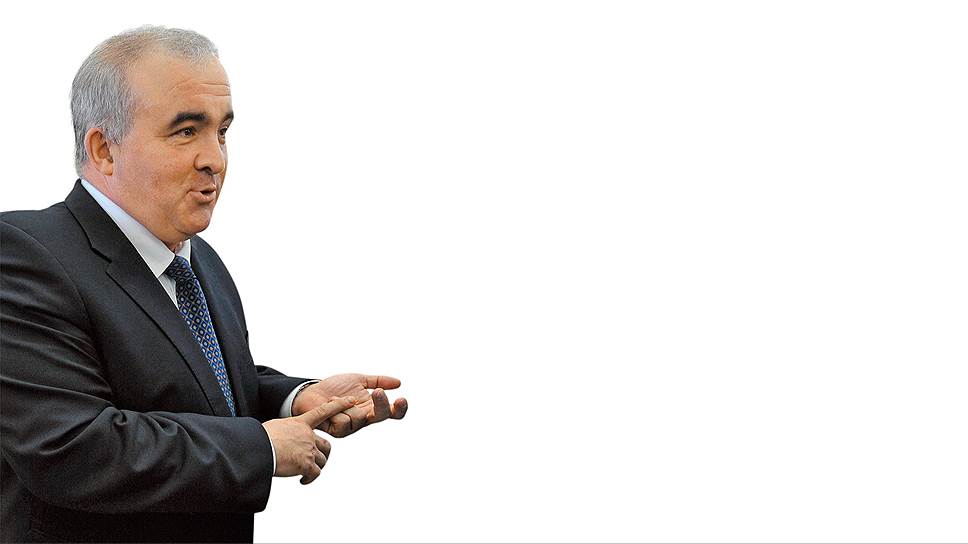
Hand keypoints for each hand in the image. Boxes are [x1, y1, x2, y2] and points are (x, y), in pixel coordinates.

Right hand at [262, 396, 354, 483]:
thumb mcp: (275, 427)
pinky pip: (315, 474)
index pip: (324, 412)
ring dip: (315, 468)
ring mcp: (309, 449)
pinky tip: (302, 480)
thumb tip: (283, 435)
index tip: (351, 401)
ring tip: (304, 473)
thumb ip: (286, 430)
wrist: (258, 449)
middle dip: (323, 454)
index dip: (339, 405)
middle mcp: (308, 435)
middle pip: (326, 446)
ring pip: (322, 461)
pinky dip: (309, 479)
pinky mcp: (307, 464)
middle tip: (314, 461)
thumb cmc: (260, 438)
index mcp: (300, 423)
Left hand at [292, 374, 407, 437]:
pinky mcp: (339, 431)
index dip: (400, 408)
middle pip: (381, 415)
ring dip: (347, 403)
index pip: (392, 412)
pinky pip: (344, 420)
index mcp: (372, 406)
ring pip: (359, 416)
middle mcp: (365, 418)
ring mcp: (353, 426)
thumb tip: (399, 383)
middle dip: (381, 404)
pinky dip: (336, 407)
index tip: (402, 399)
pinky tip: (329, 404)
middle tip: (378, 392)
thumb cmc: (334, 387)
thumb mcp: (359, 379)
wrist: (311, 392)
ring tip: (336, 398)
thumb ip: (378, 381)